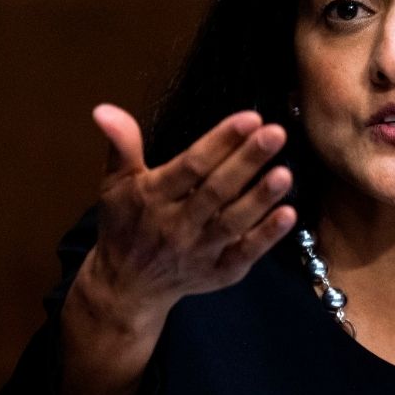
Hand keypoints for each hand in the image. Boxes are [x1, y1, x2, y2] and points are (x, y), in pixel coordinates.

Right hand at [59, 104, 295, 394]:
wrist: (126, 286)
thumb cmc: (125, 225)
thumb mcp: (116, 184)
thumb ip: (121, 145)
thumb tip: (105, 108)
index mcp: (153, 197)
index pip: (191, 165)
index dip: (220, 142)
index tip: (250, 118)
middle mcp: (177, 224)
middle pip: (216, 190)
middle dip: (247, 161)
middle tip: (276, 133)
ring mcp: (199, 252)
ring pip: (233, 222)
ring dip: (259, 198)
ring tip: (285, 173)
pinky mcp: (218, 273)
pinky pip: (244, 254)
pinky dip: (266, 237)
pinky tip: (289, 214)